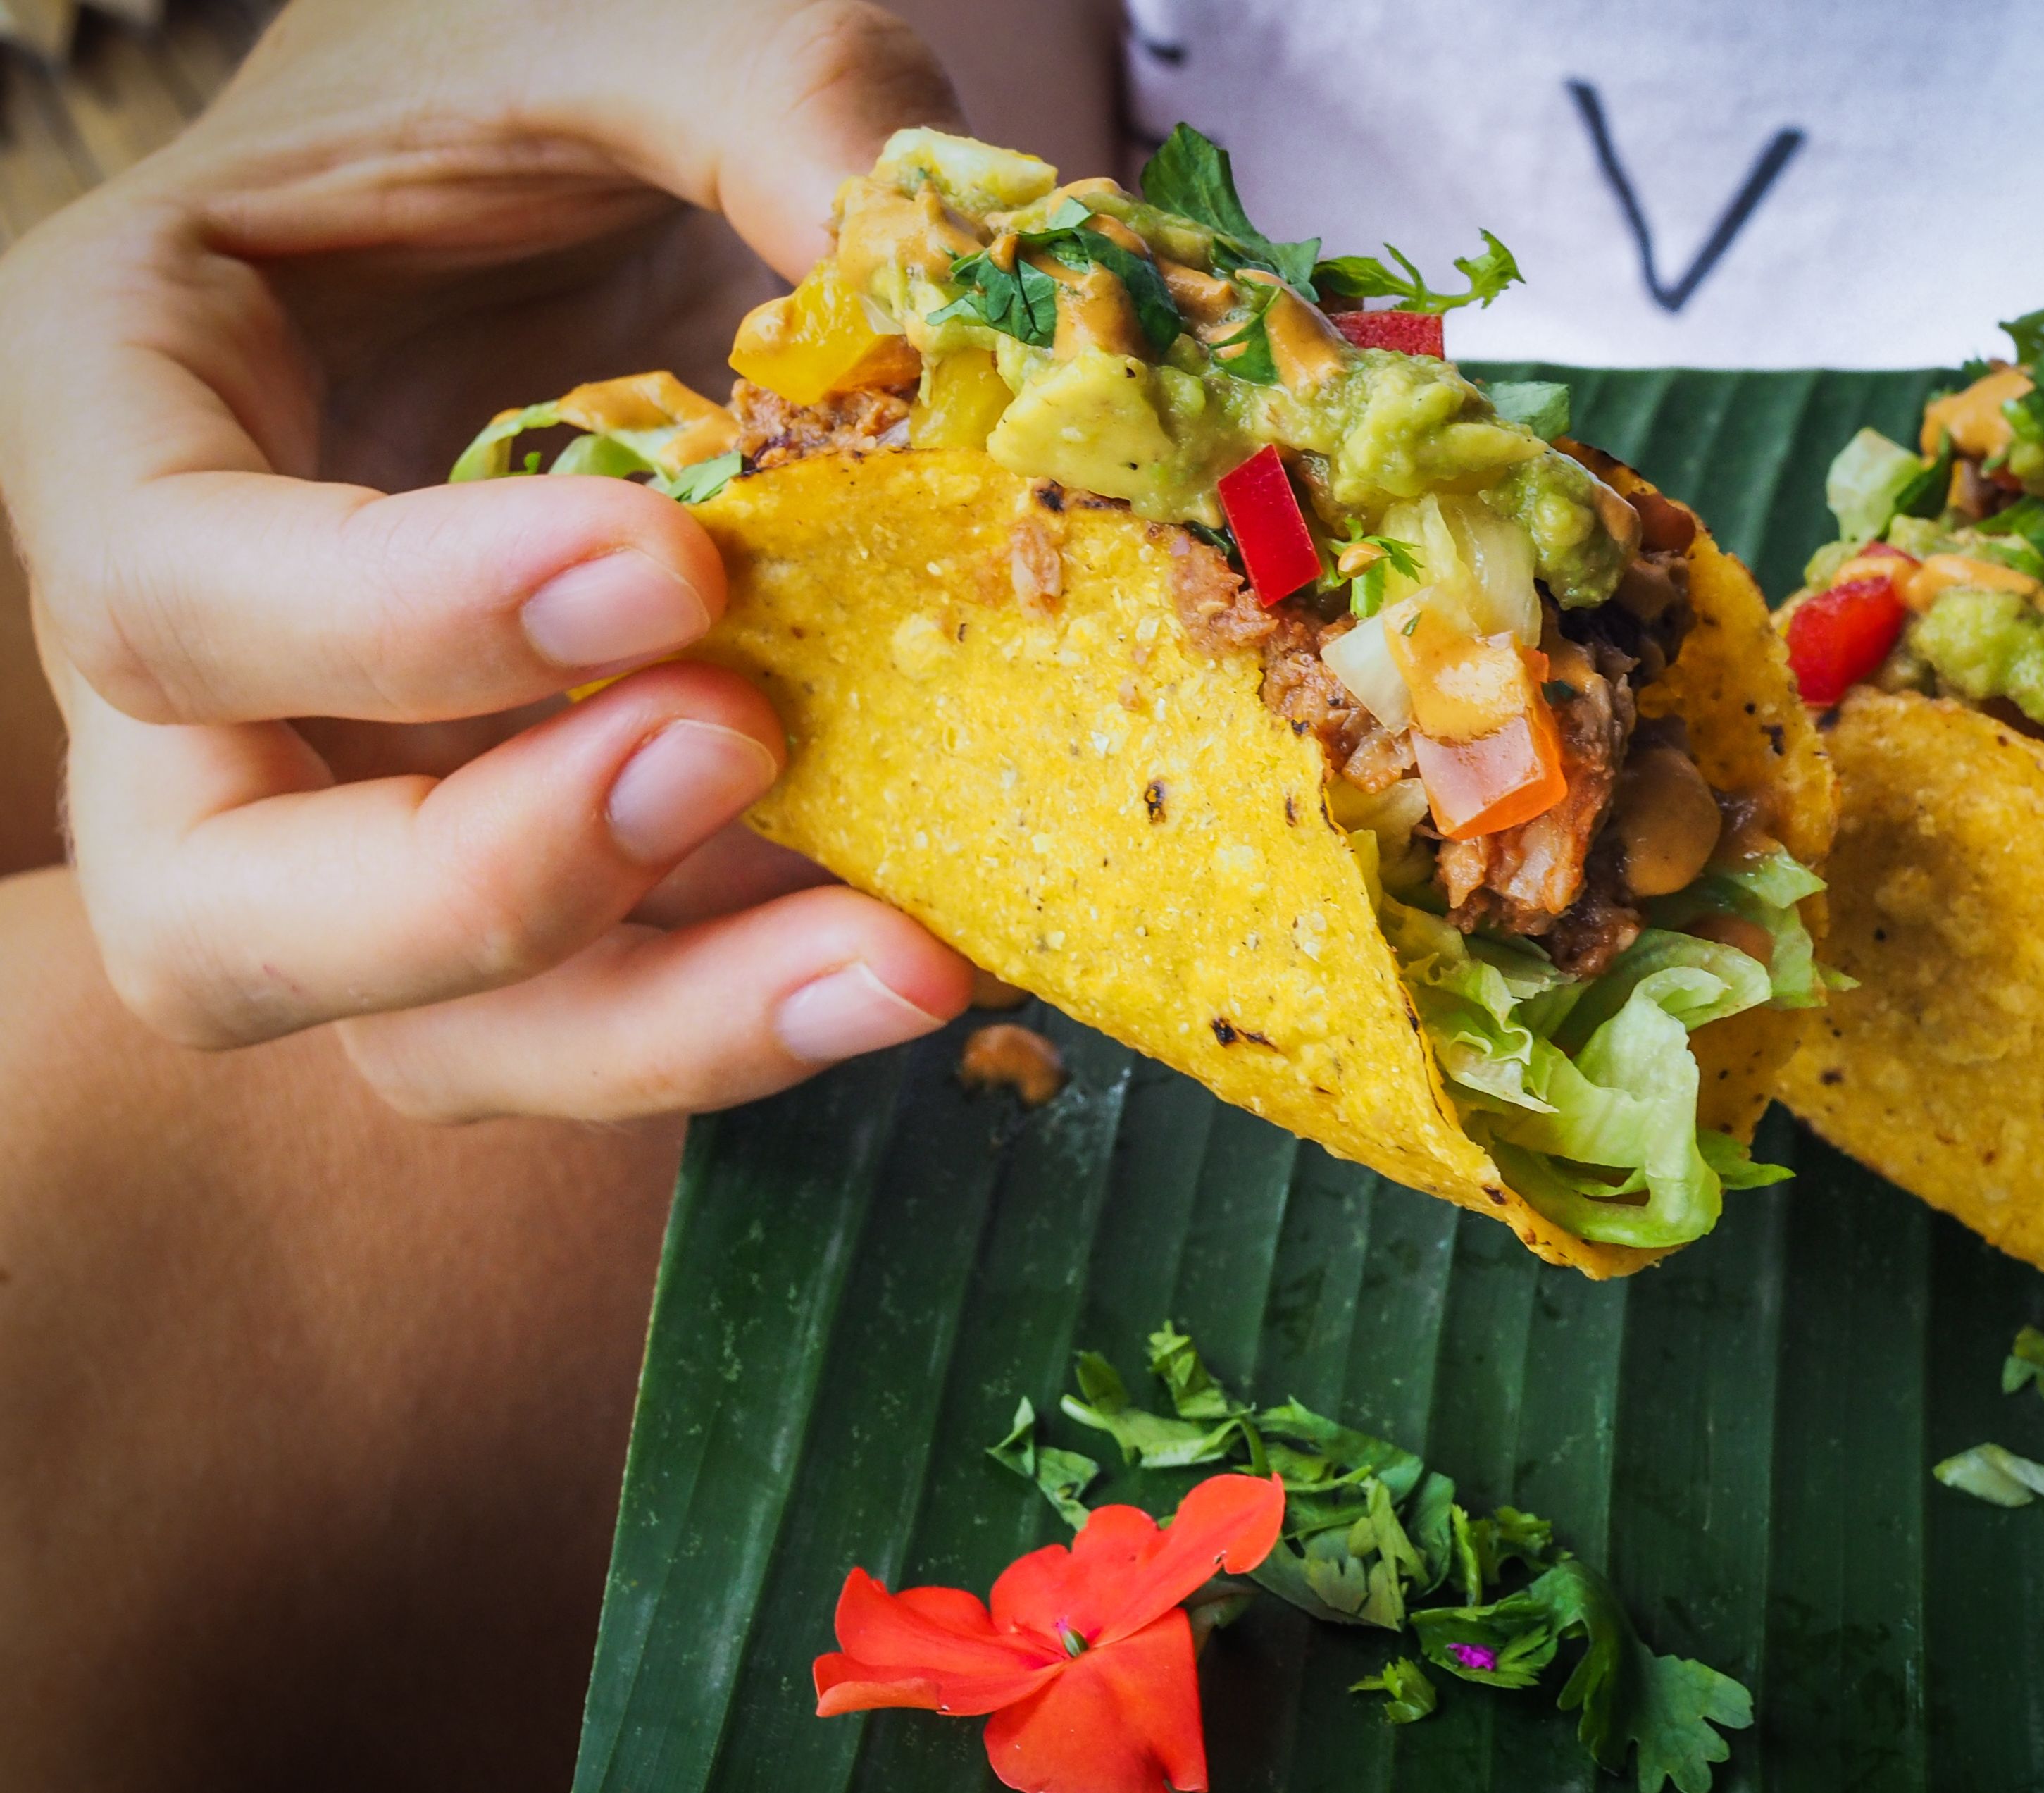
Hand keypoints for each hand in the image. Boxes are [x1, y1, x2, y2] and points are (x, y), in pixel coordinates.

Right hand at [0, 0, 976, 1119]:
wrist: (566, 167)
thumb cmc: (538, 64)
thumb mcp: (642, 27)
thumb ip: (787, 114)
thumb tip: (975, 286)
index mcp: (130, 409)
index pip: (168, 594)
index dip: (394, 626)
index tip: (667, 570)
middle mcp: (206, 662)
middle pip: (217, 912)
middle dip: (475, 893)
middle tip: (733, 753)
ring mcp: (363, 792)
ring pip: (418, 1033)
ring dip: (656, 1023)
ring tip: (898, 947)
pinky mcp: (529, 857)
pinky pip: (604, 1002)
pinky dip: (754, 997)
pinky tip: (928, 935)